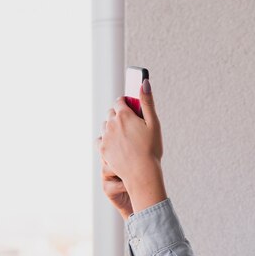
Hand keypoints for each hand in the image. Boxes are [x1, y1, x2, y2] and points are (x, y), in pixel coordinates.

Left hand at [98, 79, 166, 213]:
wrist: (142, 173)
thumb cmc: (151, 149)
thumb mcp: (154, 124)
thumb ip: (147, 102)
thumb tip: (144, 82)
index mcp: (125, 115)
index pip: (120, 101)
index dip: (126, 103)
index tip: (131, 108)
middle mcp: (112, 123)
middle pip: (112, 112)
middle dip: (119, 115)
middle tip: (131, 125)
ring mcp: (106, 137)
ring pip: (106, 125)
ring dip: (112, 127)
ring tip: (125, 136)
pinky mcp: (102, 149)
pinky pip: (101, 139)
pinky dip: (107, 139)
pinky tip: (116, 145)